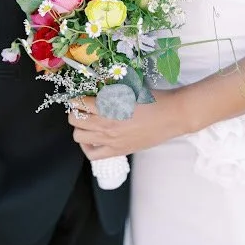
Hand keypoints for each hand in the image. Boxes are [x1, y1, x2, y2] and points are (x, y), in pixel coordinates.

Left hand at [68, 90, 187, 160]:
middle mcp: (106, 124)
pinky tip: (92, 139)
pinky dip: (87, 147)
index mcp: (108, 106)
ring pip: (78, 136)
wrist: (171, 116)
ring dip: (80, 127)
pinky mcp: (118, 151)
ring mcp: (110, 140)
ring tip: (87, 121)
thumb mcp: (128, 89)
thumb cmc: (153, 99)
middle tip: (82, 107)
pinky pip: (92, 154)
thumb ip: (109, 90)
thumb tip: (94, 89)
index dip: (76, 98)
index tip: (80, 96)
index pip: (79, 102)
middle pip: (74, 119)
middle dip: (75, 111)